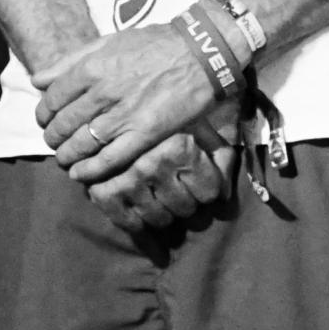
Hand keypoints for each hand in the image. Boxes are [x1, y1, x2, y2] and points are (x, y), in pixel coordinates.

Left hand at [35, 23, 219, 184]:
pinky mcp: (145, 134)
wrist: (199, 53)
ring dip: (66, 155)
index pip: (52, 98)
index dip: (44, 113)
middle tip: (53, 141)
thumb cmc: (153, 44)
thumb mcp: (108, 42)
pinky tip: (80, 174)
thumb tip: (38, 79)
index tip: (45, 120)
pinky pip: (109, 159)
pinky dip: (90, 170)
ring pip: (81, 144)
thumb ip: (70, 60)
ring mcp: (124, 115)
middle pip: (63, 124)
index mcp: (92, 67)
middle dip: (53, 136)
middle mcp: (103, 92)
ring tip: (64, 158)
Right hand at [84, 122, 236, 234]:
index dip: (209, 190)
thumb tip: (225, 197)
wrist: (127, 105)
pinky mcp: (103, 189)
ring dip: (163, 215)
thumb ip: (221, 159)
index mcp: (179, 147)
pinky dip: (135, 223)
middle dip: (186, 203)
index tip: (200, 181)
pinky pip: (127, 221)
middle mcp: (152, 163)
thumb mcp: (202, 132)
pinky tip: (140, 215)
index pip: (210, 193)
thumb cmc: (172, 122)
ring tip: (161, 200)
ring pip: (160, 218)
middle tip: (179, 193)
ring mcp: (127, 178)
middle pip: (185, 208)